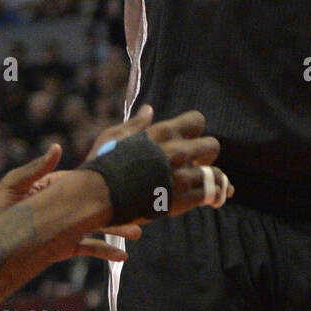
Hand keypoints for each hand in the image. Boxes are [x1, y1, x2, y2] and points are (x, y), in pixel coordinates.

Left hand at [0, 144, 138, 264]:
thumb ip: (38, 168)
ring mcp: (71, 226)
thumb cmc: (1, 204)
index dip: (113, 173)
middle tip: (146, 201)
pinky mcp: (66, 245)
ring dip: (121, 229)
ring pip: (102, 226)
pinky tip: (122, 257)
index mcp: (64, 185)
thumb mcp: (17, 182)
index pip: (93, 177)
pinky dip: (106, 252)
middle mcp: (72, 204)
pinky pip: (90, 248)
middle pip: (104, 202)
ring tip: (138, 232)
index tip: (135, 168)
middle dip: (126, 203)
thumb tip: (56, 148)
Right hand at [83, 104, 232, 222]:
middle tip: (198, 163)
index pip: (197, 120)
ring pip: (215, 174)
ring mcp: (179, 176)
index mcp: (162, 133)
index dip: (195, 131)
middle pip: (212, 146)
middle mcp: (176, 152)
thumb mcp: (115, 137)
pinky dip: (213, 196)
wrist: (95, 197)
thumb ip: (136, 124)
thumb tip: (149, 109)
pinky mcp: (179, 200)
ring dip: (214, 179)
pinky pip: (208, 195)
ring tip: (214, 186)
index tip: (189, 140)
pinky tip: (214, 199)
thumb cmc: (100, 165)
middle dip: (207, 154)